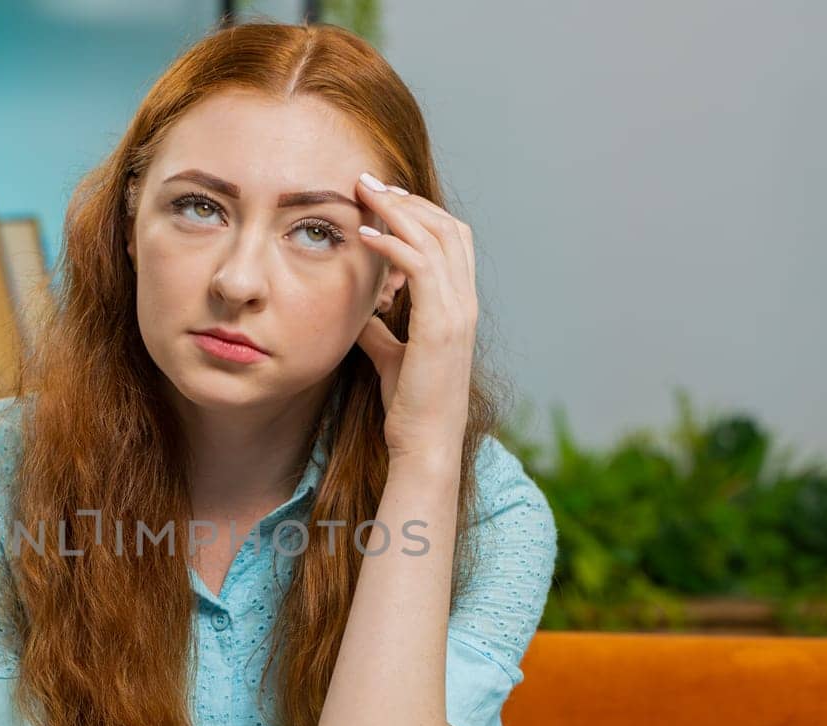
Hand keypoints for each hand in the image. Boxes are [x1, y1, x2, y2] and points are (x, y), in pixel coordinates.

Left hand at [352, 172, 477, 463]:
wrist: (424, 443)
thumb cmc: (410, 406)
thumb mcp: (392, 357)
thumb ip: (382, 330)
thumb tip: (362, 311)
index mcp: (458, 306)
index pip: (450, 240)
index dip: (418, 212)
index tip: (380, 198)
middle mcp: (464, 302)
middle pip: (447, 227)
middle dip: (407, 200)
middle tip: (369, 181)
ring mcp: (458, 312)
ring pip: (437, 238)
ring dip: (399, 210)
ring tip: (364, 193)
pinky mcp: (441, 325)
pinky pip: (422, 267)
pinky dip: (395, 244)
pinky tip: (366, 235)